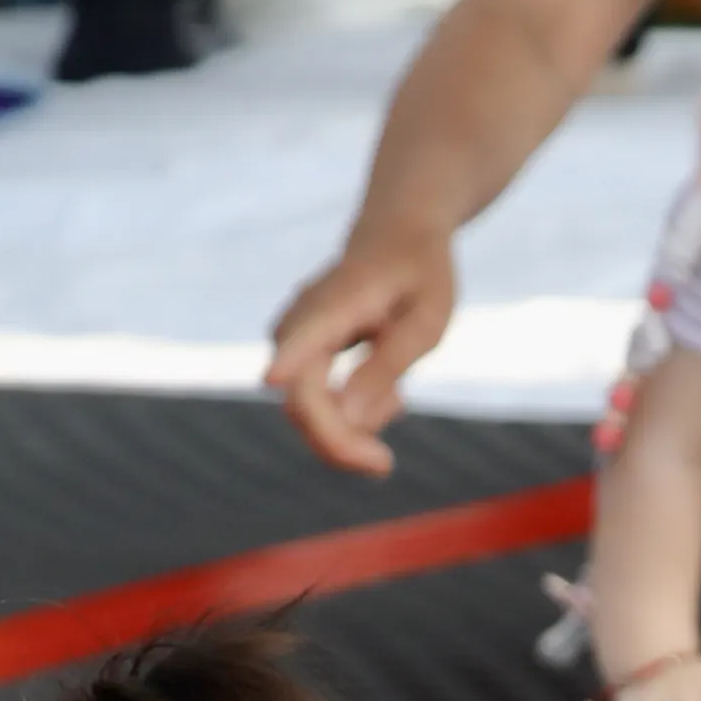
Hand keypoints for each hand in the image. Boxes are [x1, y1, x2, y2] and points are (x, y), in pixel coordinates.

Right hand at [266, 234, 456, 475]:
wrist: (398, 233)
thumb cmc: (419, 274)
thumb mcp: (426, 321)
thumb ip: (387, 367)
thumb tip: (350, 420)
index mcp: (338, 302)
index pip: (307, 334)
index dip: (290, 359)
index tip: (274, 376)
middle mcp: (303, 321)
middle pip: (302, 397)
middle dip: (339, 442)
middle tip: (383, 466)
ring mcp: (294, 339)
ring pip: (305, 408)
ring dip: (348, 429)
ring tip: (398, 398)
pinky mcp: (298, 355)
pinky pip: (313, 402)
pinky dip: (349, 412)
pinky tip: (387, 393)